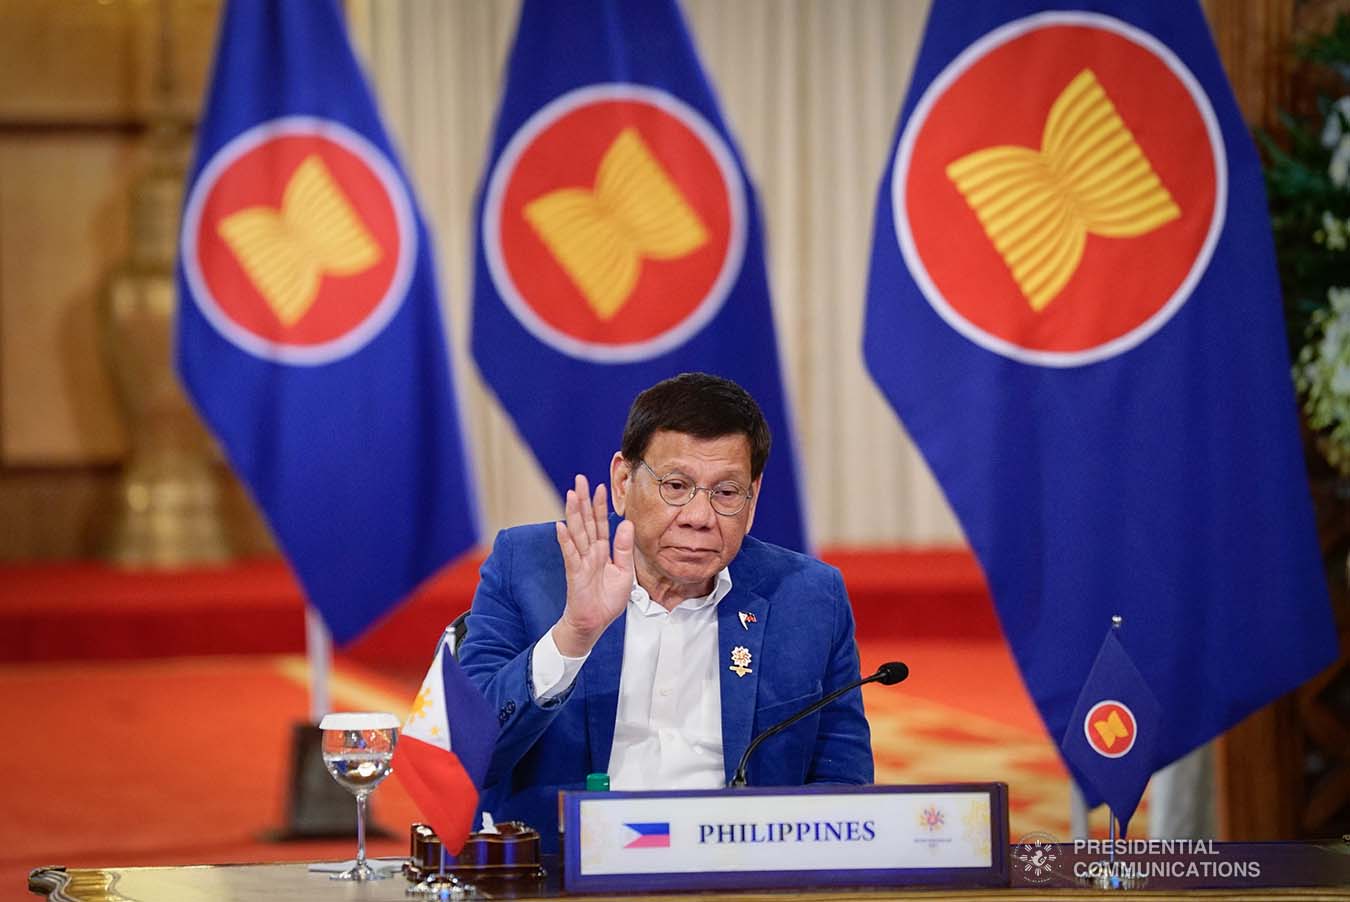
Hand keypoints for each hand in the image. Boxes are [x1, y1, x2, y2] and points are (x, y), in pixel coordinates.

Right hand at [552, 474, 634, 656]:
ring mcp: (581, 561)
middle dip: (584, 500)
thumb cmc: (607, 599)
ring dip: (573, 513)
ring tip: (571, 494)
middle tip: (579, 479)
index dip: (600, 505)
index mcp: (602, 551)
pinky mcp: (575, 573)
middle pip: (586, 521)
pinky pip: (570, 554)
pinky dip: (565, 540)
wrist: (595, 622)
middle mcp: (590, 552)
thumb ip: (624, 549)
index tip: (600, 486)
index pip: (601, 523)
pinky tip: (560, 526)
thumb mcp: (624, 572)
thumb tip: (628, 524)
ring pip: (577, 533)